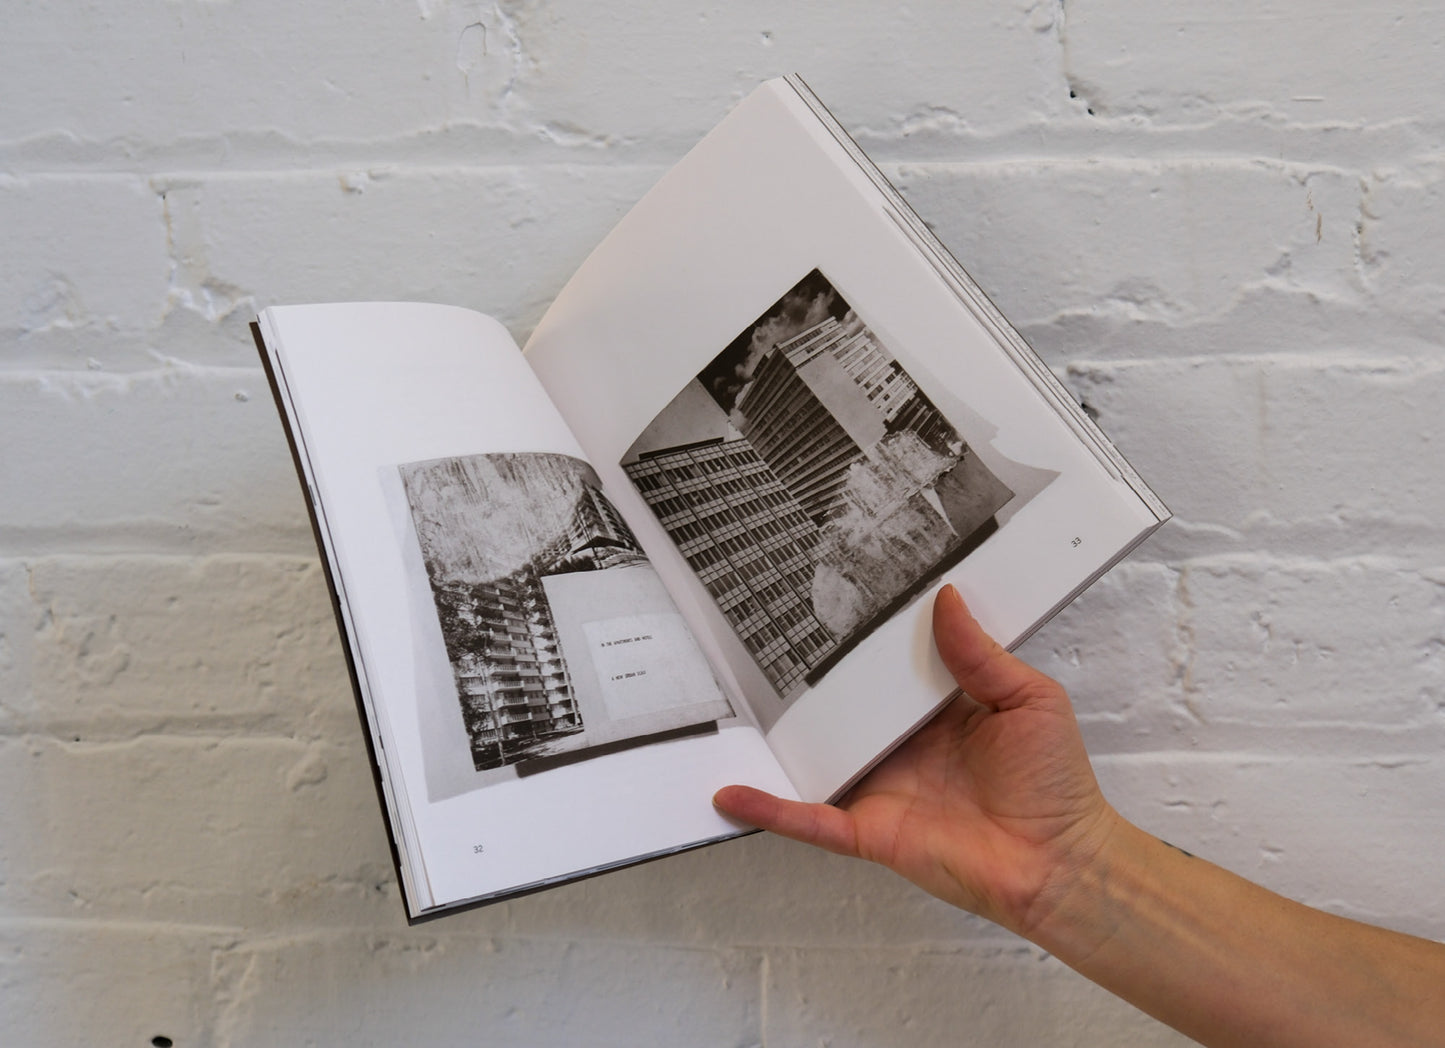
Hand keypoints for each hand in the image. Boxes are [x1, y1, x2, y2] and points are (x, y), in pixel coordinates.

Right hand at [713, 584, 1118, 935]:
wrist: (1058, 864)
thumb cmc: (1056, 786)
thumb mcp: (1030, 700)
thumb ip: (982, 654)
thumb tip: (947, 599)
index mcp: (939, 711)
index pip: (892, 668)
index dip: (867, 638)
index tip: (837, 596)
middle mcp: (904, 746)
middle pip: (846, 707)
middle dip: (810, 678)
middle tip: (769, 634)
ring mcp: (882, 787)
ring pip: (819, 758)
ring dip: (779, 742)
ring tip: (732, 706)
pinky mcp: (869, 830)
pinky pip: (812, 820)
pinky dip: (772, 810)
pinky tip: (733, 795)